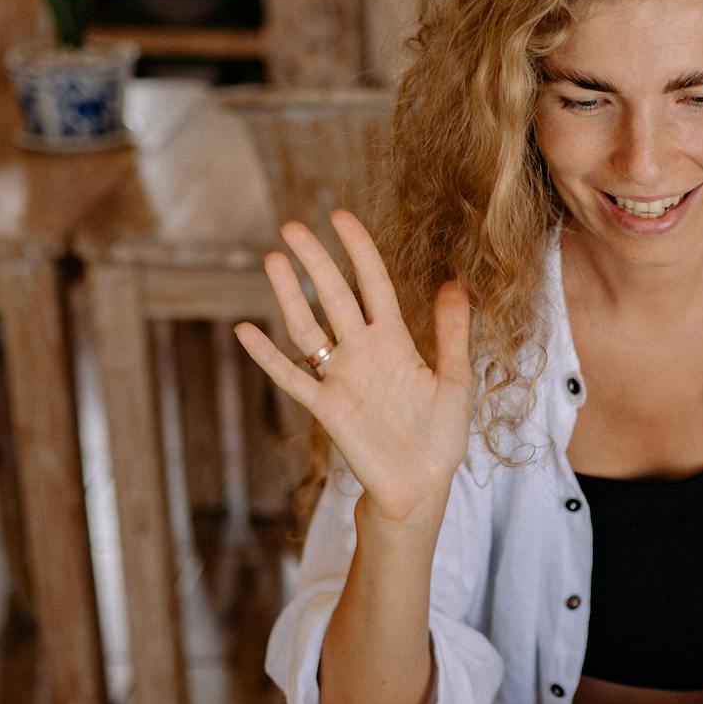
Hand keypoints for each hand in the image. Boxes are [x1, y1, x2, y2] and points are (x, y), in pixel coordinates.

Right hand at [234, 211, 472, 523]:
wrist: (421, 487)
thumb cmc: (440, 437)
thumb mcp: (456, 381)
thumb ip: (452, 334)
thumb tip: (455, 283)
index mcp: (396, 341)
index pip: (373, 285)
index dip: (358, 251)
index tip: (340, 216)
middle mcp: (363, 352)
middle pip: (334, 297)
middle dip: (315, 261)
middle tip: (292, 227)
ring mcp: (341, 378)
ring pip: (308, 328)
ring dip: (290, 296)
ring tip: (271, 260)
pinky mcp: (327, 409)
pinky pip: (293, 378)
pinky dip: (268, 357)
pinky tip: (246, 331)